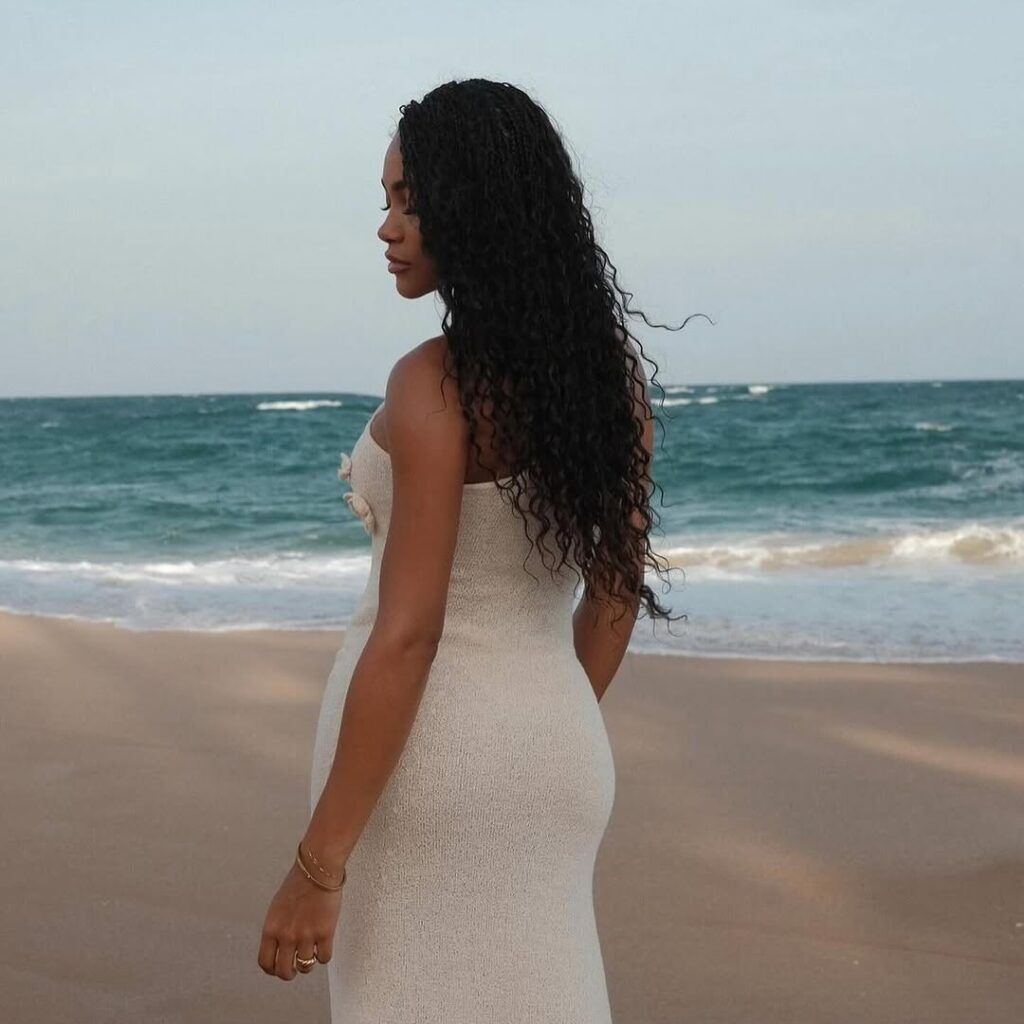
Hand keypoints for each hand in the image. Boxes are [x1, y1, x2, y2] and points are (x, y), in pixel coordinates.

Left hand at [257, 856, 342, 980]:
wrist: (318, 869)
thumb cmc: (298, 883)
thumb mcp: (277, 908)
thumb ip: (276, 929)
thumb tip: (279, 948)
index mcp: (271, 928)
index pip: (265, 963)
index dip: (272, 970)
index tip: (278, 969)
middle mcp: (286, 935)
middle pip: (284, 971)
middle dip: (290, 973)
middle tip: (295, 968)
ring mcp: (306, 935)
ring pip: (305, 967)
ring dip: (308, 964)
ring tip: (311, 954)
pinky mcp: (325, 932)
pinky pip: (324, 958)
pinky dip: (324, 955)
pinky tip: (323, 946)